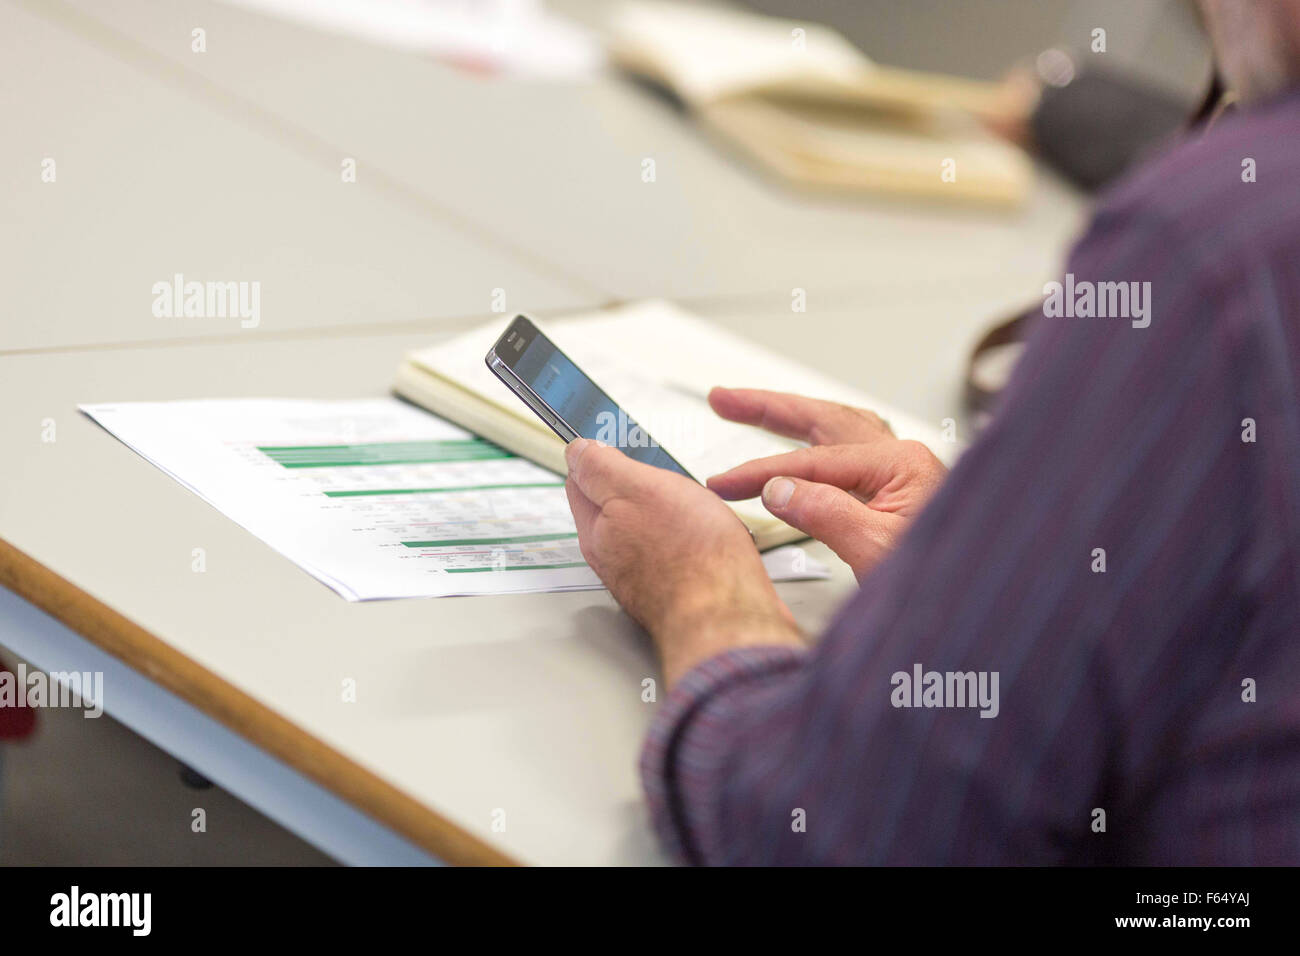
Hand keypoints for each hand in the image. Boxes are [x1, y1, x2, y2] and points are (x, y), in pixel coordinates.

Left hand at [564, 439, 801, 686]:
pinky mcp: (675, 589)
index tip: (617, 442)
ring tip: (693, 504)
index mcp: (595, 529)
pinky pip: (676, 550)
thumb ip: (602, 468)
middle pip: (615, 504)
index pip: (580, 479)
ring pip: (648, 528)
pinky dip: (688, 537)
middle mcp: (613, 555)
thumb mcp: (640, 489)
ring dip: (667, 512)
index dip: (598, 454)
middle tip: (665, 474)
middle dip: (638, 484)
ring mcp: (643, 575)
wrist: (730, 617)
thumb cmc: (690, 557)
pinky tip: (708, 534)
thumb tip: (576, 450)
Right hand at [706, 388, 947, 580]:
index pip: (813, 460)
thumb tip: (778, 488)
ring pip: (838, 433)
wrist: (984, 609)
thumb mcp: (877, 550)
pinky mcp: (901, 497)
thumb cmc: (949, 583)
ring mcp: (904, 477)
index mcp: (901, 464)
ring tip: (756, 409)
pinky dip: (818, 446)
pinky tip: (808, 446)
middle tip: (725, 400)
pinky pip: (850, 457)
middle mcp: (903, 461)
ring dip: (795, 420)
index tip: (725, 482)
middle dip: (769, 408)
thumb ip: (825, 513)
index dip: (762, 471)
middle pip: (823, 420)